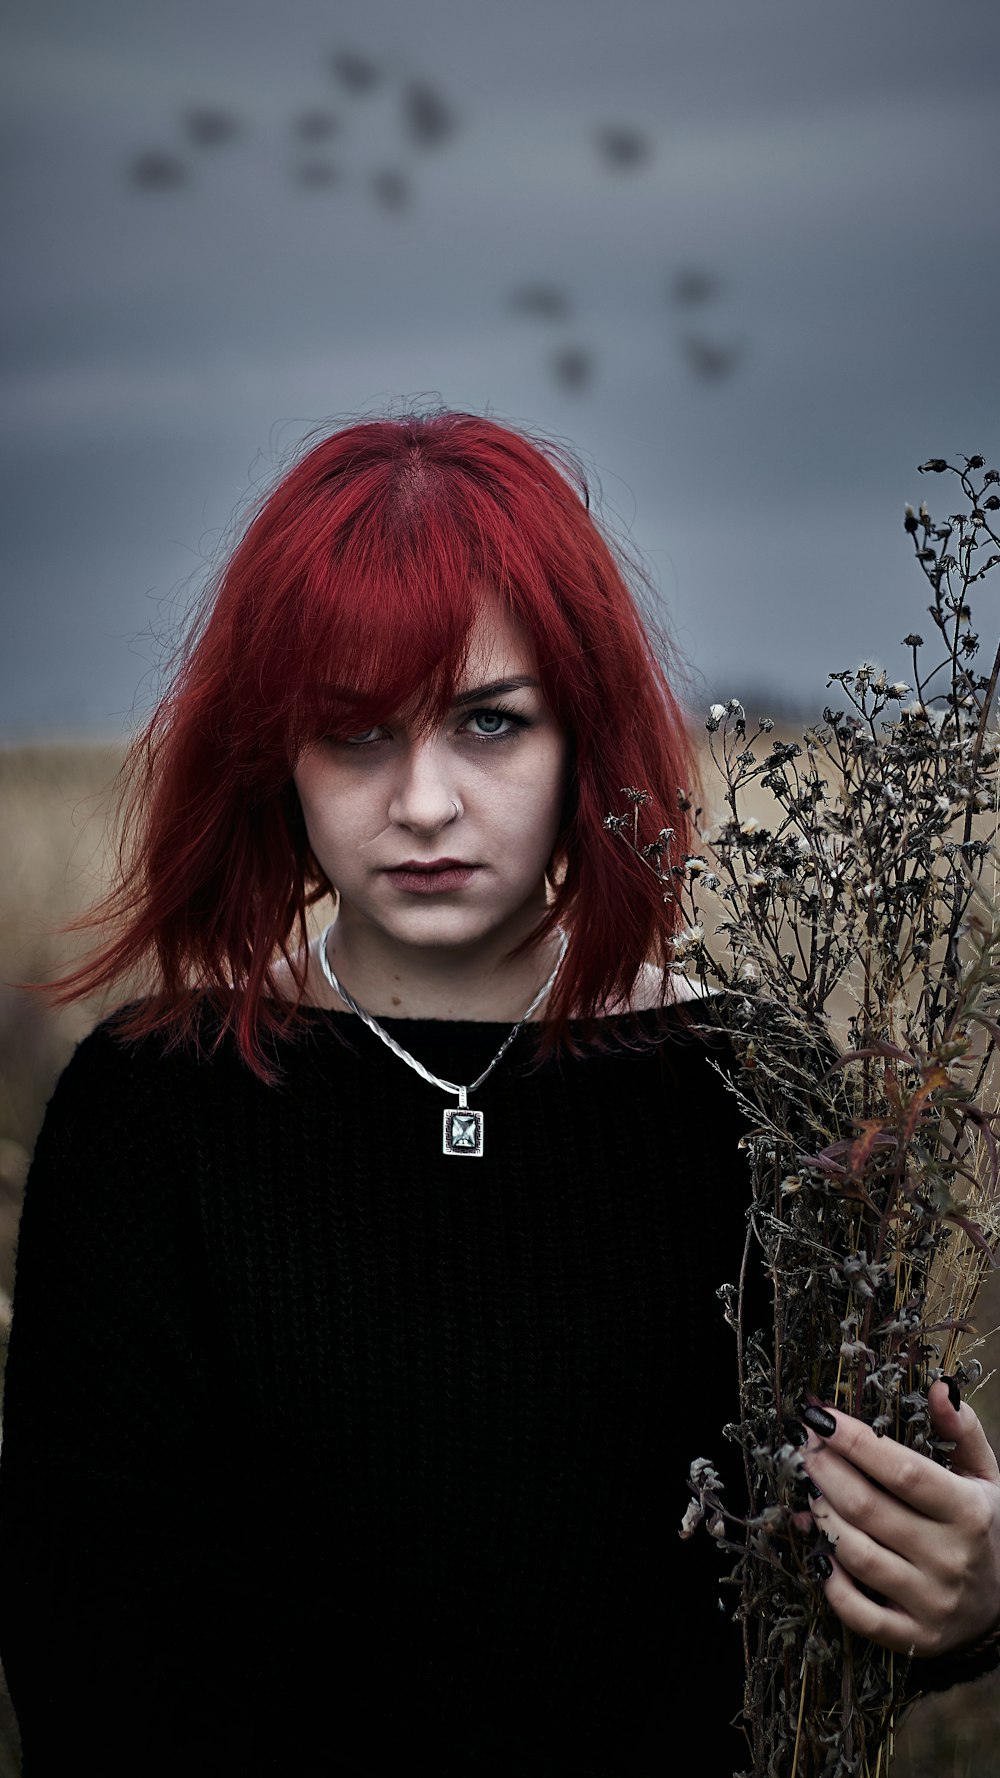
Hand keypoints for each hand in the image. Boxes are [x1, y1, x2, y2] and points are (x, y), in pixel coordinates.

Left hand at [799, 1382, 999, 1657]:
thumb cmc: (984, 1527)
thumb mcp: (985, 1477)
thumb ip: (961, 1432)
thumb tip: (939, 1388)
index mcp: (968, 1512)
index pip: (901, 1471)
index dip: (855, 1441)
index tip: (820, 1417)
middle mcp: (949, 1558)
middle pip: (868, 1508)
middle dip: (825, 1470)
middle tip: (803, 1446)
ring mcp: (930, 1602)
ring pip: (856, 1554)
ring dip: (820, 1516)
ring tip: (808, 1489)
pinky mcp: (914, 1637)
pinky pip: (858, 1614)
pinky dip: (829, 1582)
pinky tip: (817, 1551)